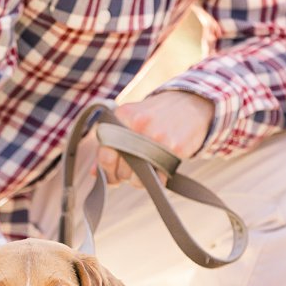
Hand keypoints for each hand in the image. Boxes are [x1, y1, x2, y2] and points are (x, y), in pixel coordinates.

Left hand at [97, 91, 213, 187]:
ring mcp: (156, 137)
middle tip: (136, 165)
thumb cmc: (155, 116)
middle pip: (121, 171)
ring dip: (141, 180)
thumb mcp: (129, 121)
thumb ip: (109, 144)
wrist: (192, 104)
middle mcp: (137, 125)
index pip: (105, 155)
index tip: (114, 170)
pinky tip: (161, 166)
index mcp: (122, 116)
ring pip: (137, 180)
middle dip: (125, 174)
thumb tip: (94, 173)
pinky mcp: (174, 148)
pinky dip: (159, 179)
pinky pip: (159, 180)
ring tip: (148, 165)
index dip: (107, 169)